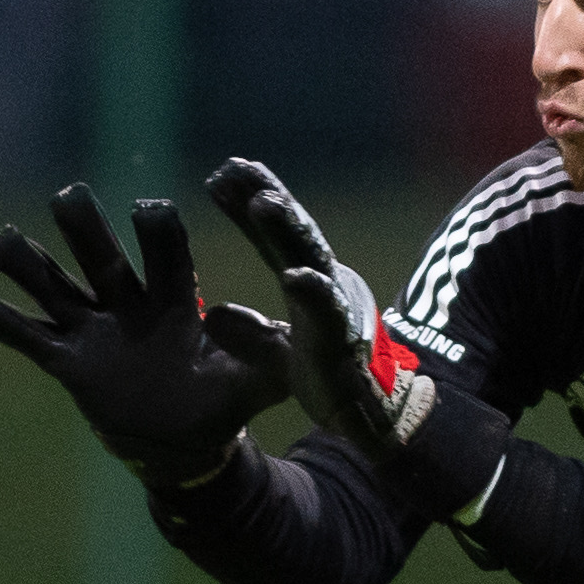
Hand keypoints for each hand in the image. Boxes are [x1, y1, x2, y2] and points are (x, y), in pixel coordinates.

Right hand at [0, 184, 289, 486]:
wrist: (182, 445)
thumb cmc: (219, 405)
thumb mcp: (254, 384)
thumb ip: (269, 360)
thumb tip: (291, 339)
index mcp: (173, 299)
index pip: (162, 249)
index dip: (155, 227)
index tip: (148, 211)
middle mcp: (127, 303)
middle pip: (97, 251)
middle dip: (82, 224)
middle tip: (68, 197)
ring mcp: (93, 331)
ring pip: (51, 283)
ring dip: (26, 262)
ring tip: (3, 243)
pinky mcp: (67, 364)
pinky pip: (28, 338)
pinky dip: (5, 324)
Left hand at [202, 157, 435, 453]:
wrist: (372, 416)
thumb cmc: (328, 375)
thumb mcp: (276, 353)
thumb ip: (250, 331)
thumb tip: (212, 315)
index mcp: (308, 283)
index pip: (274, 238)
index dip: (248, 208)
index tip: (220, 175)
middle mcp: (326, 284)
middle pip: (293, 233)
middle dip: (267, 196)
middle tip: (236, 166)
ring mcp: (338, 307)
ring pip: (313, 260)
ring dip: (289, 230)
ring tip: (265, 200)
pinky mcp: (344, 339)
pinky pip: (329, 313)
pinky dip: (314, 292)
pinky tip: (296, 276)